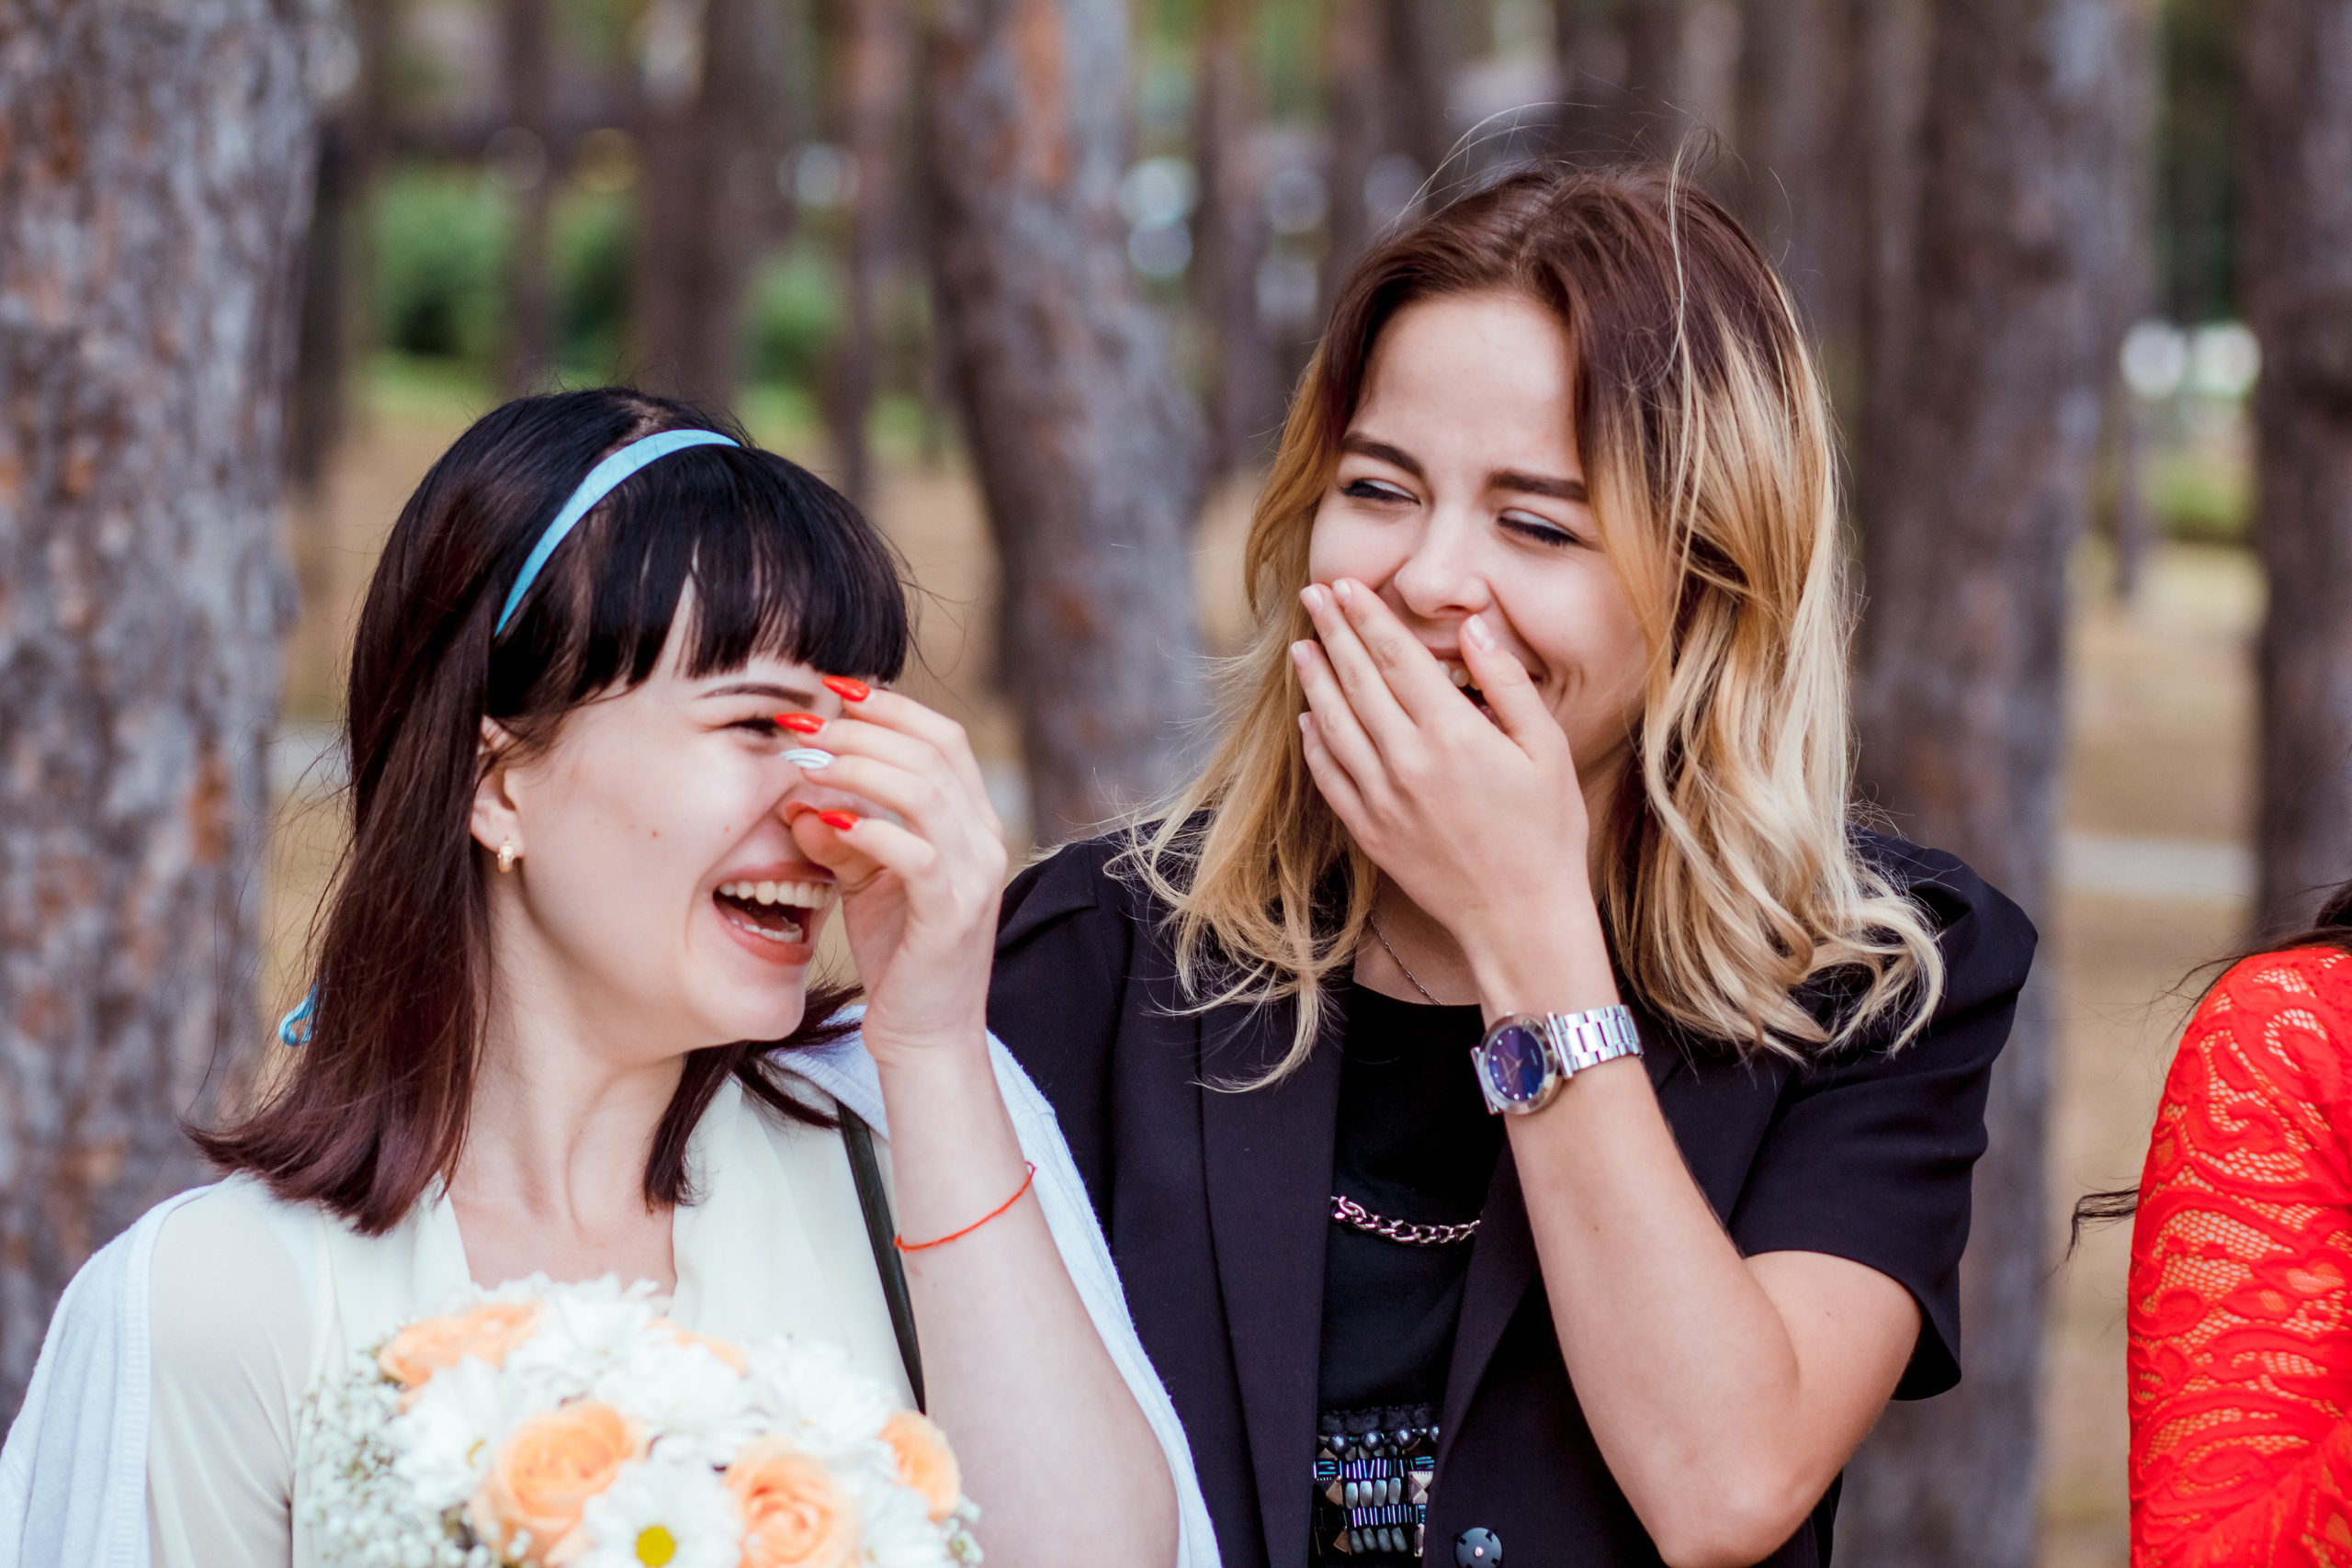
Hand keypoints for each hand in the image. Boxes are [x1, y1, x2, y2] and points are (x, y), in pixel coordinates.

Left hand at [783, 683, 1006, 1064]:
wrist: (928, 1035)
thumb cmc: (900, 955)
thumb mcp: (866, 879)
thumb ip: (842, 833)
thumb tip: (798, 796)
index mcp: (971, 821)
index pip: (943, 737)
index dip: (890, 706)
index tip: (831, 689)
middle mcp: (984, 838)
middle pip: (934, 751)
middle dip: (862, 729)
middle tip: (802, 725)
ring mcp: (974, 875)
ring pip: (925, 791)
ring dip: (859, 767)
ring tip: (806, 762)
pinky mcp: (952, 914)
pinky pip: (916, 853)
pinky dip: (869, 829)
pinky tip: (826, 821)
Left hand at [1292, 579, 1614, 1011]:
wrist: (1520, 918)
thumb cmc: (1546, 834)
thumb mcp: (1547, 750)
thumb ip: (1507, 685)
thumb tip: (1475, 628)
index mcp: (1453, 734)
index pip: (1396, 658)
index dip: (1366, 617)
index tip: (1344, 586)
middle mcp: (1407, 761)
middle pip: (1357, 681)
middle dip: (1333, 632)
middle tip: (1313, 596)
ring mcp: (1381, 798)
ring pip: (1334, 724)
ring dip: (1315, 681)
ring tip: (1302, 647)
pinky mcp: (1368, 831)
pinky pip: (1329, 776)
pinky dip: (1314, 743)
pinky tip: (1309, 720)